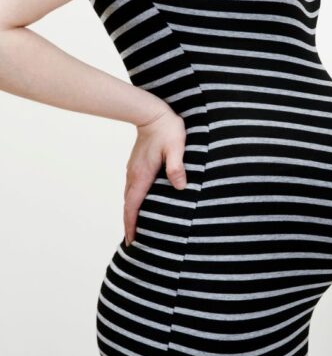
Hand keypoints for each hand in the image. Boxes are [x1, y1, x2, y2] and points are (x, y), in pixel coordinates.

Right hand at [123, 105, 185, 246]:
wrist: (151, 113)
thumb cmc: (167, 129)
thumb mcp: (176, 147)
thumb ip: (177, 166)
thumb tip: (180, 187)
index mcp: (142, 174)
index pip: (133, 205)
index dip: (132, 224)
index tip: (131, 240)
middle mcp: (134, 175)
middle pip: (128, 205)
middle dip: (129, 224)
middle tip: (132, 242)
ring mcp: (133, 170)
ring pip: (129, 198)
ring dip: (130, 213)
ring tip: (135, 228)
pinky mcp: (136, 166)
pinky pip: (133, 189)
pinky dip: (133, 203)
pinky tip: (139, 206)